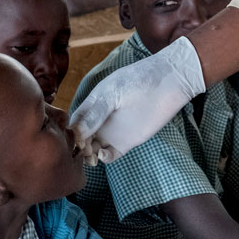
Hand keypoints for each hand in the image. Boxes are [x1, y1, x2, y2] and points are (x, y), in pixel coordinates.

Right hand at [69, 35, 205, 162]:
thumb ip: (96, 112)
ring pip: (93, 149)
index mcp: (92, 105)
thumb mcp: (113, 93)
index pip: (74, 122)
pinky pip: (110, 155)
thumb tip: (77, 132)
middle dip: (78, 148)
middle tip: (82, 151)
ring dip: (88, 156)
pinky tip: (104, 154)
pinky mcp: (127, 142)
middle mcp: (99, 120)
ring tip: (92, 156)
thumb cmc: (138, 80)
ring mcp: (112, 132)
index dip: (70, 132)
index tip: (72, 140)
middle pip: (81, 139)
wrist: (168, 82)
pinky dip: (104, 158)